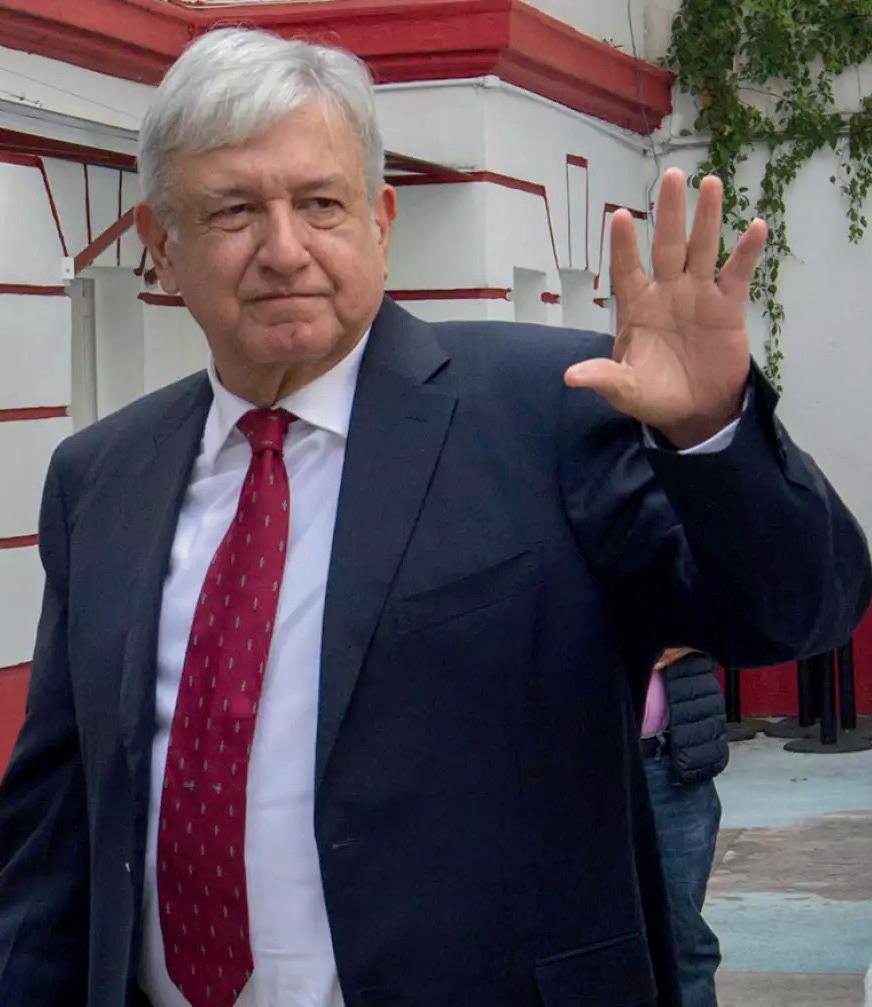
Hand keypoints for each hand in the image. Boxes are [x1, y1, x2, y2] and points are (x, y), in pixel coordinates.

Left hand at [564, 168, 766, 447]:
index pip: (627, 270)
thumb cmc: (655, 396)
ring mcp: (698, 295)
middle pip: (667, 246)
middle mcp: (666, 292)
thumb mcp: (626, 391)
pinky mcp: (728, 306)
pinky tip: (755, 225)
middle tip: (672, 176)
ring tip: (710, 182)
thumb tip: (570, 377)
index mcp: (637, 307)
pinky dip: (747, 251)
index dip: (625, 246)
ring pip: (702, 249)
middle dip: (669, 213)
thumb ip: (604, 378)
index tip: (621, 216)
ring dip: (706, 218)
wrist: (696, 411)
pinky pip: (737, 273)